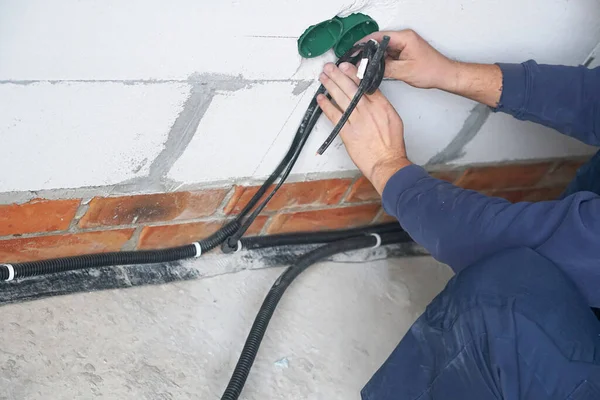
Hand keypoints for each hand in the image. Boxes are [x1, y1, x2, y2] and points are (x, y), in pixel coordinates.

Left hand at [317, 62, 411, 193]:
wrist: (386, 162)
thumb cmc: (391, 145)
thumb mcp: (393, 119)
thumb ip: (381, 105)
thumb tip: (371, 96)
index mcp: (381, 105)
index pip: (366, 84)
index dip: (353, 73)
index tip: (346, 65)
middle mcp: (368, 110)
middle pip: (351, 88)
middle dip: (338, 75)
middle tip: (330, 66)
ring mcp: (356, 121)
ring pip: (341, 98)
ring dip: (330, 86)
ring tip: (323, 77)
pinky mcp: (347, 132)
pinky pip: (334, 116)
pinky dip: (326, 106)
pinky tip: (320, 98)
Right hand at [361, 30, 502, 106]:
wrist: (444, 75)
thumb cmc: (432, 70)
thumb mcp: (404, 71)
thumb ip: (384, 68)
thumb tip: (369, 68)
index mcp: (404, 38)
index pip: (378, 36)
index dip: (364, 44)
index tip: (354, 50)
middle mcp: (403, 38)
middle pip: (379, 42)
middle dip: (367, 53)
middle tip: (358, 62)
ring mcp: (404, 45)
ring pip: (383, 50)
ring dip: (375, 59)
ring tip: (366, 68)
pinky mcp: (404, 52)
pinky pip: (388, 55)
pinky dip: (382, 62)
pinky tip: (378, 70)